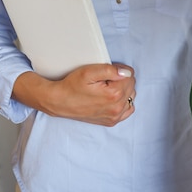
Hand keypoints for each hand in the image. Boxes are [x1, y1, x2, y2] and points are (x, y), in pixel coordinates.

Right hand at [13, 63, 135, 126]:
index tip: (108, 71)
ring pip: (131, 97)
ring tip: (108, 87)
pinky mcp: (111, 122)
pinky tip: (112, 98)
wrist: (60, 102)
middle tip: (106, 79)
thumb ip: (111, 70)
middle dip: (122, 79)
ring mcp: (114, 117)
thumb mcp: (89, 71)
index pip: (130, 75)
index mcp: (113, 94)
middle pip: (131, 86)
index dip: (119, 70)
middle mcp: (116, 108)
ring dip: (123, 90)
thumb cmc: (73, 85)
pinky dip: (123, 102)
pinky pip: (127, 110)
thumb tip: (127, 73)